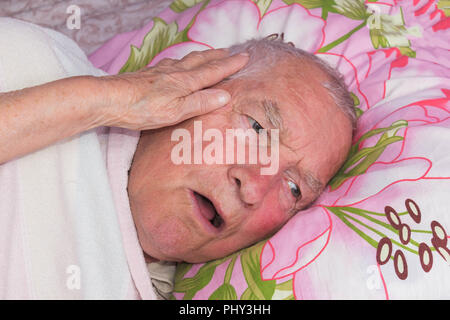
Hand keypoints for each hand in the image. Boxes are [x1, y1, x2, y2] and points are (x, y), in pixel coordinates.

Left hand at [98, 49, 248, 129]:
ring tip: (210, 54)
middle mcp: (175, 72)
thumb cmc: (142, 109)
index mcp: (185, 82)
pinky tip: (177, 63)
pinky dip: (183, 60)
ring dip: (202, 56)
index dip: (229, 65)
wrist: (110, 99)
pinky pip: (173, 62)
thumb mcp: (176, 111)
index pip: (213, 71)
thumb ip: (200, 102)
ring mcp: (161, 71)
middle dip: (218, 56)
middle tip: (231, 51)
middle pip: (201, 61)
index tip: (244, 57)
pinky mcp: (149, 74)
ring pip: (187, 60)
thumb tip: (225, 95)